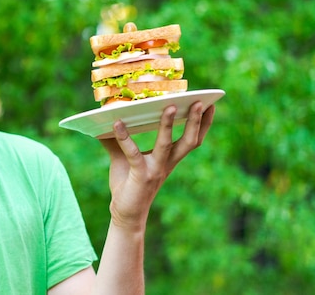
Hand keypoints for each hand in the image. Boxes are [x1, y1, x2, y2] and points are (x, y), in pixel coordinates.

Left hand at [99, 102, 215, 230]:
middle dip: (196, 121)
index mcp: (169, 159)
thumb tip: (104, 121)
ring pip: (167, 144)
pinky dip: (125, 137)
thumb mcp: (124, 158)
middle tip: (200, 102)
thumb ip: (117, 140)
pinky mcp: (140, 175)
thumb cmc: (127, 184)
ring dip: (168, 125)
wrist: (125, 214)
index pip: (192, 139)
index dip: (203, 124)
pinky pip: (133, 153)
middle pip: (189, 141)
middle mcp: (166, 164)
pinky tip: (117, 123)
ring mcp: (155, 169)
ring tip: (170, 106)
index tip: (210, 104)